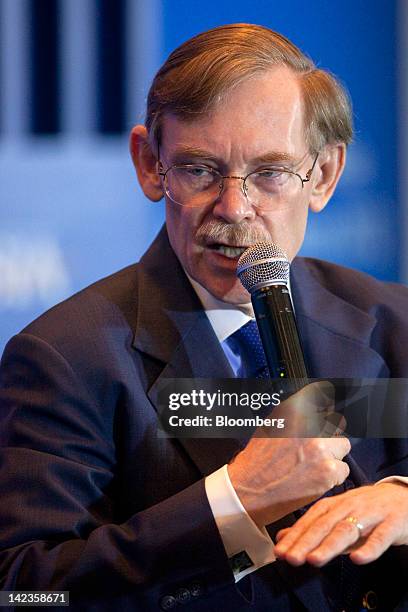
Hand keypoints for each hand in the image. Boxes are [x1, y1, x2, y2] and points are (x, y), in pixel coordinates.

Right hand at [227, 382, 350, 527]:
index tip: (327, 408)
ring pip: (343, 445)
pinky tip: (315, 479)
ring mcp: (321, 448)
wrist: (248, 491)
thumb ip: (294, 416)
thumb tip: (315, 410)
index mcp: (294, 410)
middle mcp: (310, 425)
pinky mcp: (329, 471)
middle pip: (336, 422)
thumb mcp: (270, 426)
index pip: (322, 395)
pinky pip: (343, 469)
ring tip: (314, 465)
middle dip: (328, 434)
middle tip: (316, 447)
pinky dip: (333, 476)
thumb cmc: (255, 461)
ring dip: (332, 454)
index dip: (326, 404)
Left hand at [275, 482, 407, 565]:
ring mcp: (371, 514)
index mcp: (336, 505)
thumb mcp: (340, 516)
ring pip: (348, 530)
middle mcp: (350, 506)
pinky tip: (358, 559)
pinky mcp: (392, 524)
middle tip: (291, 558)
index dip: (295, 536)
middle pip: (325, 525)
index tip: (280, 552)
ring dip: (330, 545)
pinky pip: (380, 537)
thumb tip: (283, 538)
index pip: (311, 520)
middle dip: (306, 542)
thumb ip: (313, 528)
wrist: (404, 497)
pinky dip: (369, 548)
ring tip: (314, 559)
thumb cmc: (368, 509)